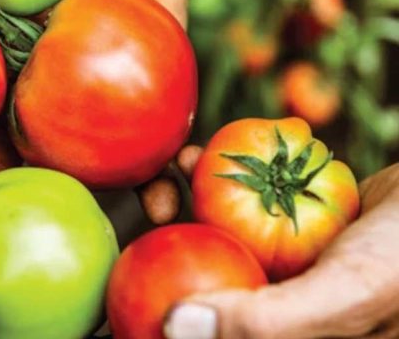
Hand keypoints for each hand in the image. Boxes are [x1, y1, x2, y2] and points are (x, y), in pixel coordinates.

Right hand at [0, 0, 240, 239]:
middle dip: (2, 219)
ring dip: (84, 216)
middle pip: (9, 181)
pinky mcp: (140, 110)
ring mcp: (85, 117)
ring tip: (96, 235)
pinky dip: (159, 181)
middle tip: (8, 244)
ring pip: (76, 182)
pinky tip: (167, 202)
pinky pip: (150, 156)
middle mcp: (32, 113)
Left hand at [163, 161, 398, 338]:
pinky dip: (215, 180)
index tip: (133, 274)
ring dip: (184, 204)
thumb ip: (264, 324)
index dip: (164, 317)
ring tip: (167, 175)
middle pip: (204, 284)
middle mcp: (282, 311)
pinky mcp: (288, 228)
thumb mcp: (346, 296)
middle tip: (153, 202)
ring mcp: (284, 267)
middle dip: (166, 244)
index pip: (212, 333)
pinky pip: (237, 207)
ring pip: (214, 240)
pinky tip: (196, 157)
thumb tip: (176, 330)